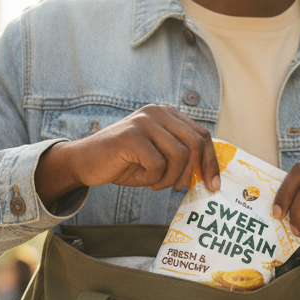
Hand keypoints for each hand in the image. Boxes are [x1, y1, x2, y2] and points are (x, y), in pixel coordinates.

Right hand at [35, 105, 220, 205]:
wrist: (85, 163)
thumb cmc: (124, 163)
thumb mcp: (158, 157)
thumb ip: (181, 156)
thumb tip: (209, 174)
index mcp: (167, 114)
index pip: (202, 135)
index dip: (210, 162)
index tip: (213, 185)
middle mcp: (158, 112)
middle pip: (195, 144)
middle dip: (192, 172)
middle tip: (179, 188)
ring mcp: (144, 122)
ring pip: (179, 156)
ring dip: (170, 179)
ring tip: (156, 184)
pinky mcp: (132, 136)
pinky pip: (158, 164)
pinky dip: (154, 179)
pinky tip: (143, 180)